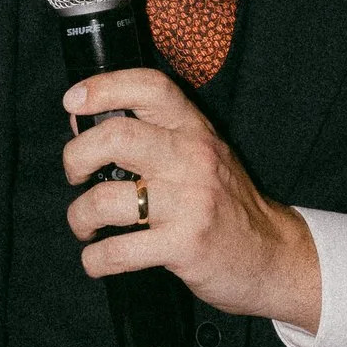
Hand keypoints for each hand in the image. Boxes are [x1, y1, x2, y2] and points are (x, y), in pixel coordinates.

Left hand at [62, 68, 322, 331]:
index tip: (73, 101)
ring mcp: (189, 203)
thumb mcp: (201, 156)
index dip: (103, 86)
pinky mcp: (184, 245)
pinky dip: (95, 259)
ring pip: (105, 199)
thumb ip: (154, 137)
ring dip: (80, 216)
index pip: (150, 87)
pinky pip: (117, 251)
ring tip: (86, 225)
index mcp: (195, 131)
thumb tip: (84, 126)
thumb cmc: (226, 205)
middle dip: (76, 157)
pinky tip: (99, 259)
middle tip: (76, 175)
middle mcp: (193, 159)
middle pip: (116, 137)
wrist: (273, 255)